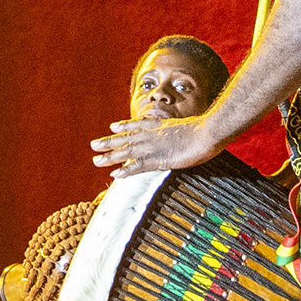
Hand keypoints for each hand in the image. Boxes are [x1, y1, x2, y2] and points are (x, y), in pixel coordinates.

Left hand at [91, 112, 221, 177]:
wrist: (206, 133)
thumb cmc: (202, 130)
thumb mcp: (189, 126)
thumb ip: (180, 129)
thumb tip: (186, 131)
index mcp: (158, 125)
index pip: (136, 125)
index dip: (123, 127)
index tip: (112, 127)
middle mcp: (151, 135)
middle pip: (125, 138)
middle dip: (108, 142)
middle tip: (93, 145)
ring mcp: (152, 147)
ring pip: (125, 152)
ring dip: (110, 157)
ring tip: (96, 161)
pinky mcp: (157, 159)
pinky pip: (137, 166)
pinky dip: (125, 170)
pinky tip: (115, 175)